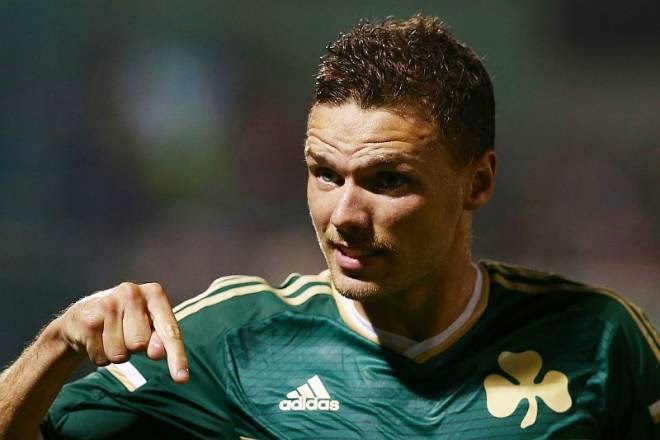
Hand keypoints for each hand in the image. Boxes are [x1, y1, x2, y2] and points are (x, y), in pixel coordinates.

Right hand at [56, 282, 188, 382]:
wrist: (83, 316)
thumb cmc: (127, 322)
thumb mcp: (149, 327)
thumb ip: (160, 339)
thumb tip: (158, 352)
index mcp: (154, 293)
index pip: (169, 330)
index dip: (177, 356)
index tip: (182, 379)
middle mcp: (131, 292)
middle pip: (140, 344)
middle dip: (134, 349)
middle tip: (125, 334)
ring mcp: (108, 304)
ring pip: (120, 354)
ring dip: (117, 354)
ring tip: (111, 337)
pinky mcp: (88, 320)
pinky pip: (101, 357)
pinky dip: (101, 356)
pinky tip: (97, 339)